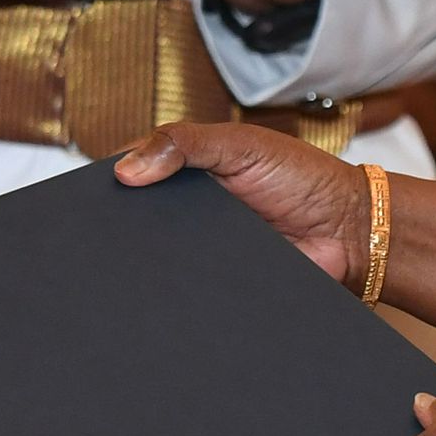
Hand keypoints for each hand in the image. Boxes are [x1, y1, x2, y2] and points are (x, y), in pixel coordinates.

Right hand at [114, 121, 369, 284]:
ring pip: (158, 258)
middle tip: (98, 238)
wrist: (349, 232)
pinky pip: (185, 286)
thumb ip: (185, 144)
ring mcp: (202, 247)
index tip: (86, 194)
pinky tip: (160, 291)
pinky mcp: (217, 281)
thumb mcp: (241, 145)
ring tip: (121, 269)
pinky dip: (173, 288)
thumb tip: (125, 168)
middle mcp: (192, 209)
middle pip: (139, 220)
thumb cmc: (303, 178)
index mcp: (191, 167)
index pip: (137, 170)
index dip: (112, 180)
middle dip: (120, 229)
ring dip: (145, 262)